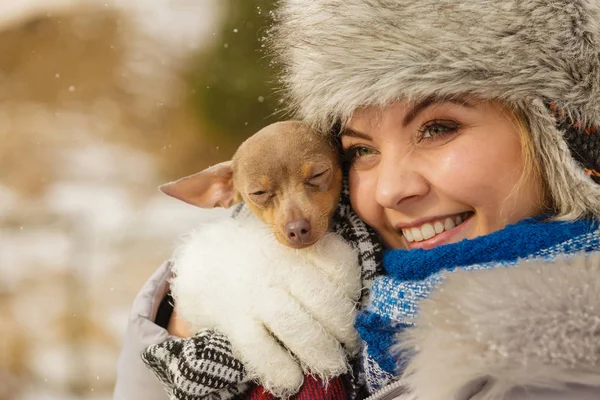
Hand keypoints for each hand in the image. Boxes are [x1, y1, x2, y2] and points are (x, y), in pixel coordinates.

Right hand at [170, 217, 360, 397]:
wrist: (201, 257)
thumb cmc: (255, 255)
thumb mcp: (285, 242)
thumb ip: (312, 259)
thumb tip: (349, 296)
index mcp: (294, 246)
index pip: (337, 262)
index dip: (352, 288)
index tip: (351, 302)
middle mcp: (277, 266)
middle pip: (322, 298)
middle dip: (343, 327)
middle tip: (350, 343)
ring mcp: (254, 293)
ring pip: (295, 324)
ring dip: (320, 350)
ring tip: (333, 364)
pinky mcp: (233, 318)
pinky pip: (259, 347)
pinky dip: (279, 366)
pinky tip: (293, 379)